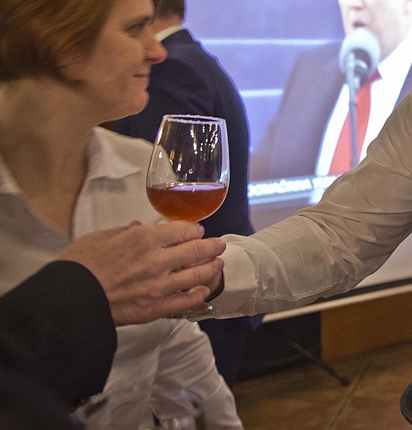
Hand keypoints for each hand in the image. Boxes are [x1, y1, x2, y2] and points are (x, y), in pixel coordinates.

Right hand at [58, 220, 224, 324]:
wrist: (68, 301)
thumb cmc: (78, 267)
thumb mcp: (100, 237)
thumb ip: (125, 231)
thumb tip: (139, 227)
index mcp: (144, 239)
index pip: (183, 230)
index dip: (194, 230)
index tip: (198, 230)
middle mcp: (157, 260)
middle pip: (196, 250)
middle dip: (211, 246)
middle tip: (219, 245)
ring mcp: (158, 286)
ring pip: (196, 275)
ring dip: (211, 268)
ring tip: (218, 264)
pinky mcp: (154, 308)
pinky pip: (184, 301)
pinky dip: (197, 295)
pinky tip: (204, 291)